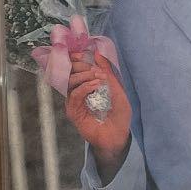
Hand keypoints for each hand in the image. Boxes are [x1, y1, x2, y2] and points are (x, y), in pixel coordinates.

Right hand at [65, 51, 131, 179]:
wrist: (118, 137)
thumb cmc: (119, 116)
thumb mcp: (118, 91)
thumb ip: (108, 73)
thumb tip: (98, 54)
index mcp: (88, 86)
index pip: (78, 68)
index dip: (79, 59)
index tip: (81, 52)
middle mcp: (79, 92)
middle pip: (72, 72)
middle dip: (80, 65)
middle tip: (92, 66)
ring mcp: (75, 102)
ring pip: (70, 82)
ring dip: (83, 75)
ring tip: (96, 77)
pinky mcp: (73, 111)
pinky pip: (74, 95)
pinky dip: (83, 87)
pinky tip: (94, 85)